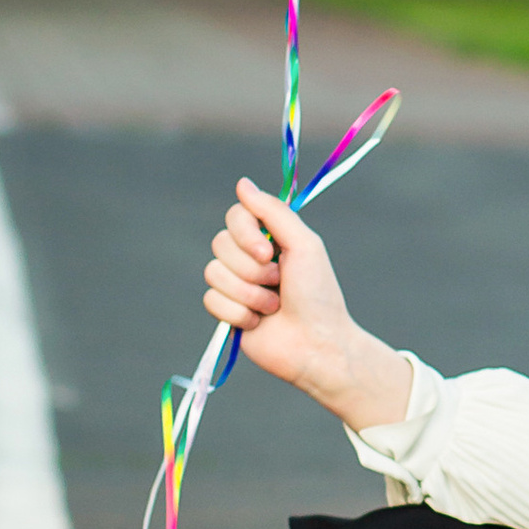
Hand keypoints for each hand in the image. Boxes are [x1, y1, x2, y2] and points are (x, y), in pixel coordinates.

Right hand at [202, 178, 409, 426]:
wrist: (317, 345)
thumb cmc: (318, 294)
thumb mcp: (304, 245)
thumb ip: (274, 212)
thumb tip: (242, 183)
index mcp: (269, 238)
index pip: (235, 216)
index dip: (245, 233)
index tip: (269, 253)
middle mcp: (249, 258)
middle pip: (219, 244)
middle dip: (252, 269)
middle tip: (279, 283)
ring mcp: (235, 284)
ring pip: (213, 273)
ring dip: (249, 294)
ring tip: (274, 306)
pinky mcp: (226, 311)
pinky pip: (210, 300)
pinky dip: (238, 313)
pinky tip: (259, 322)